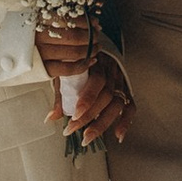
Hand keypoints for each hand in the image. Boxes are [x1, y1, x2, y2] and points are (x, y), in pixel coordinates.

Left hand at [38, 22, 131, 144]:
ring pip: (117, 104)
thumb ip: (61, 94)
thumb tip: (50, 119)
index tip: (74, 115)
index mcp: (97, 63)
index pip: (97, 81)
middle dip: (89, 116)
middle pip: (106, 96)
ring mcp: (121, 82)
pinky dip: (126, 121)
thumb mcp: (68, 70)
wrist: (99, 43)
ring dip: (102, 123)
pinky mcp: (127, 90)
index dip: (87, 99)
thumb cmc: (81, 59)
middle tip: (72, 130)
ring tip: (87, 138)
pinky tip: (118, 136)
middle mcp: (112, 72)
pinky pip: (131, 107)